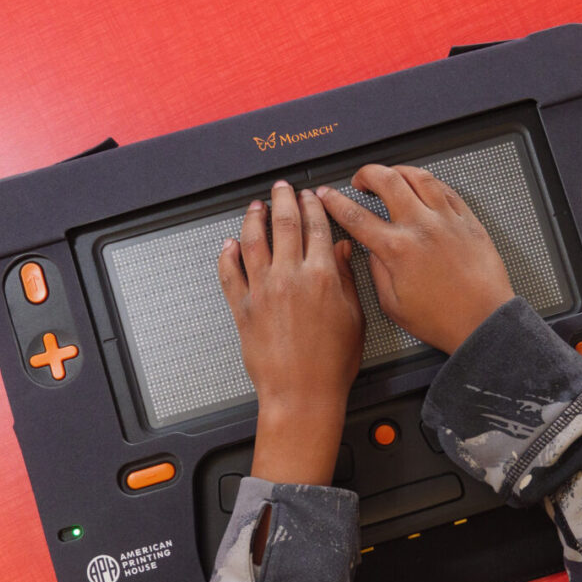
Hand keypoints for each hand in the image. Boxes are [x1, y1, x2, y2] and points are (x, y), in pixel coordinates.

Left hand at [219, 180, 363, 485]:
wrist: (301, 394)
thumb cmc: (331, 364)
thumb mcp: (353, 318)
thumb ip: (345, 278)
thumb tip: (341, 250)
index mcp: (321, 276)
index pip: (317, 227)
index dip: (314, 207)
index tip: (312, 196)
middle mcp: (289, 277)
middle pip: (284, 224)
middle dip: (283, 200)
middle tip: (282, 188)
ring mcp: (263, 290)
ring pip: (253, 241)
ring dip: (254, 218)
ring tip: (255, 206)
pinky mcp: (243, 307)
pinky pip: (229, 273)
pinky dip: (227, 255)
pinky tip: (229, 244)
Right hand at [317, 165, 512, 353]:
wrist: (483, 322)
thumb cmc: (444, 319)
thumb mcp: (393, 305)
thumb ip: (377, 271)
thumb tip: (372, 249)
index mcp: (398, 250)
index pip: (356, 216)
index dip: (335, 201)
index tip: (327, 195)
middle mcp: (421, 228)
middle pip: (386, 180)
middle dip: (366, 173)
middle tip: (360, 180)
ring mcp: (446, 220)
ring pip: (418, 175)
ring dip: (398, 171)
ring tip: (390, 177)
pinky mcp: (467, 220)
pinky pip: (445, 188)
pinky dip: (428, 182)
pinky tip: (422, 188)